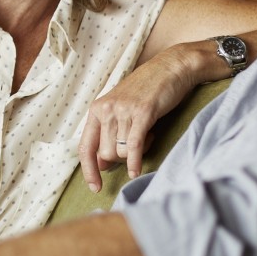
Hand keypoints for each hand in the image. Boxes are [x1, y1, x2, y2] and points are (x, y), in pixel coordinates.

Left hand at [79, 44, 206, 191]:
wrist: (171, 68)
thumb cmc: (147, 91)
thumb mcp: (121, 110)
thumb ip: (109, 135)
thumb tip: (101, 165)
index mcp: (97, 109)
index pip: (85, 147)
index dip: (88, 170)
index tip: (94, 187)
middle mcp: (106, 109)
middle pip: (107, 154)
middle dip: (122, 158)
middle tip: (138, 143)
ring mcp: (124, 110)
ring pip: (122, 152)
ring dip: (135, 153)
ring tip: (147, 135)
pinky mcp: (143, 113)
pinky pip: (134, 146)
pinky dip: (135, 162)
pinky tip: (136, 172)